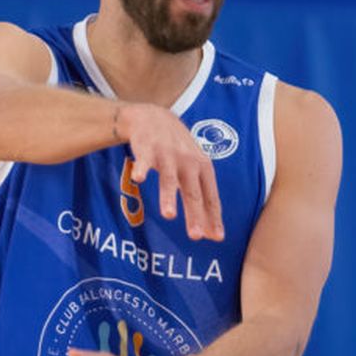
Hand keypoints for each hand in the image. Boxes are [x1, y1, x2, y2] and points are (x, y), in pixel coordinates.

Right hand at [118, 103, 224, 242]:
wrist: (155, 117)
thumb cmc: (178, 150)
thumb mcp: (195, 170)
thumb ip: (203, 199)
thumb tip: (212, 233)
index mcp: (203, 168)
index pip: (210, 197)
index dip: (213, 218)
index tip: (217, 238)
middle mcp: (188, 162)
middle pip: (192, 192)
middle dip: (194, 214)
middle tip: (196, 236)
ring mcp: (168, 155)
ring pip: (169, 180)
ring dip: (169, 197)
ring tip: (169, 215)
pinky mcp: (147, 149)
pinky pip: (144, 161)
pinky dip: (141, 169)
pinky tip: (138, 178)